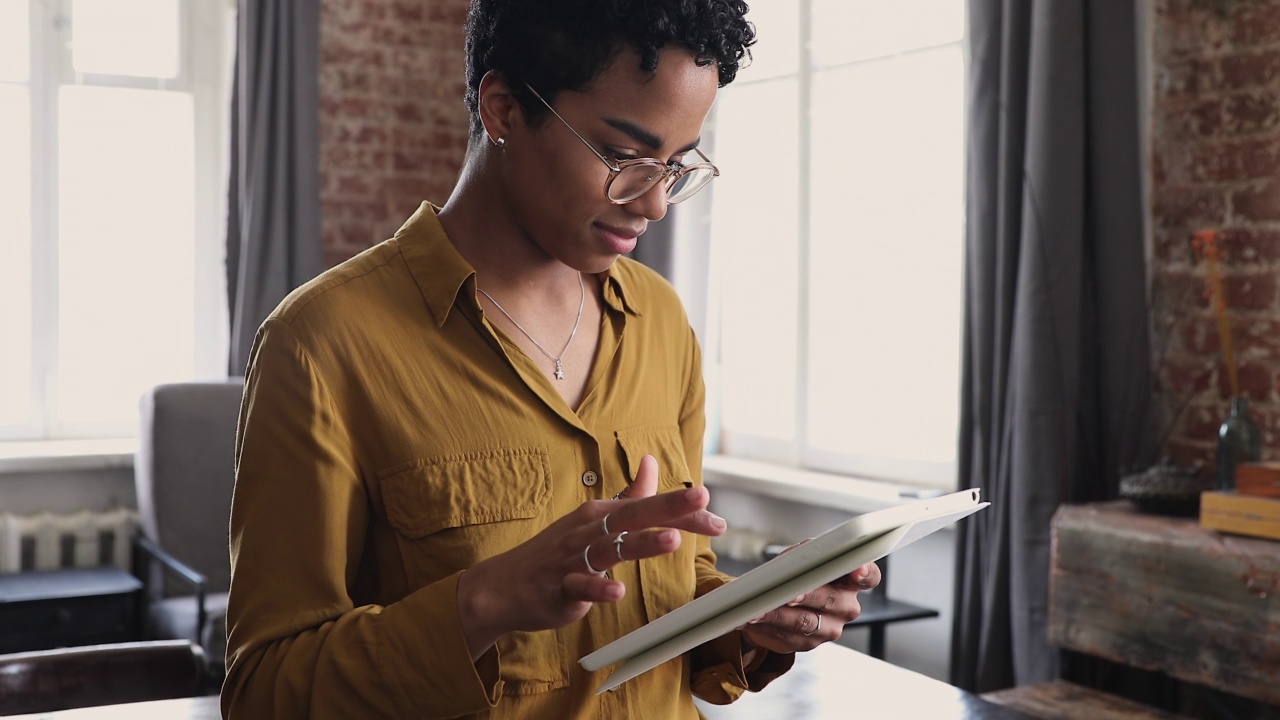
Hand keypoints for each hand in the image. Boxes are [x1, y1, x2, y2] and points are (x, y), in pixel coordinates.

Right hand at [456, 455, 726, 659]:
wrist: (505, 585)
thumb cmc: (557, 552)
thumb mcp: (595, 520)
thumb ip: (629, 495)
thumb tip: (652, 462)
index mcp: (603, 514)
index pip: (649, 508)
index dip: (683, 511)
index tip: (716, 515)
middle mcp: (591, 530)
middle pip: (634, 515)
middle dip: (669, 506)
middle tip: (701, 498)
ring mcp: (575, 558)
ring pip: (612, 548)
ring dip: (642, 543)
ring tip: (672, 540)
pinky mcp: (561, 587)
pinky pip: (581, 587)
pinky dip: (598, 589)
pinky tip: (616, 592)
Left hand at [739, 557, 880, 654]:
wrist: (779, 599)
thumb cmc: (796, 572)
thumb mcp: (800, 556)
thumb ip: (805, 553)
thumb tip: (800, 557)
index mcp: (851, 580)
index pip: (870, 577)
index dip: (865, 573)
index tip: (856, 570)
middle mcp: (847, 607)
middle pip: (832, 601)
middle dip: (809, 595)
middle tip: (790, 594)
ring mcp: (830, 628)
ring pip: (806, 622)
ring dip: (779, 614)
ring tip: (758, 609)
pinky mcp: (808, 644)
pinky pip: (788, 637)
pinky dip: (769, 627)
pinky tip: (753, 619)